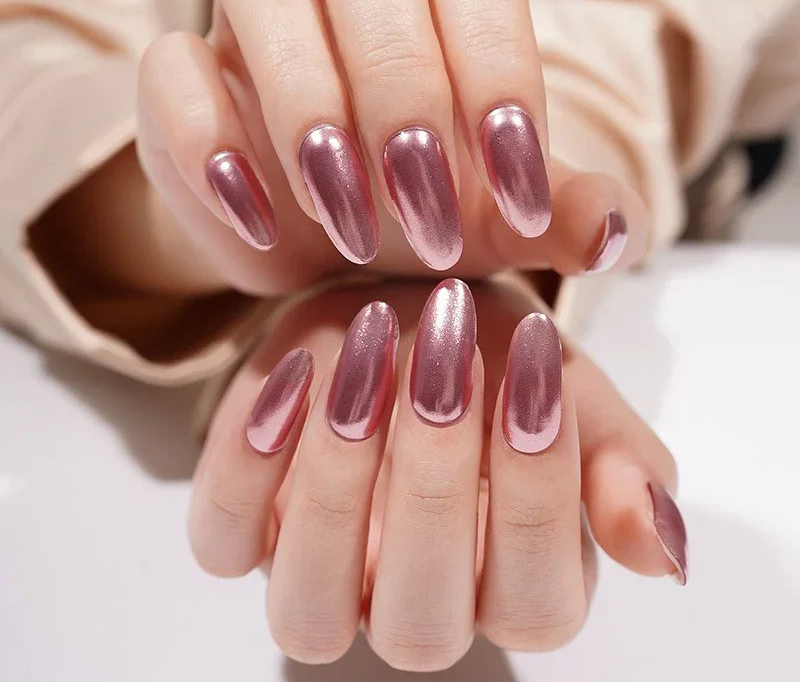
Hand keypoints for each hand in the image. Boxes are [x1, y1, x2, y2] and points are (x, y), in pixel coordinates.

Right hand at [137, 0, 647, 295]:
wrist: (324, 252)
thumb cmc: (423, 220)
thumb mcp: (501, 223)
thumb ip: (560, 214)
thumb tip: (611, 232)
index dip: (498, 60)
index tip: (514, 190)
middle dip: (401, 83)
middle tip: (425, 212)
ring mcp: (254, 22)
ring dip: (308, 109)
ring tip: (346, 223)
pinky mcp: (181, 80)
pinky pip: (171, 69)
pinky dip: (209, 142)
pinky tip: (259, 221)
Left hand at [188, 277, 685, 670]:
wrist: (404, 308)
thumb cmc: (492, 354)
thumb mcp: (567, 389)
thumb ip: (619, 463)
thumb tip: (659, 546)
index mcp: (509, 584)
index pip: (535, 602)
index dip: (539, 501)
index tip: (538, 381)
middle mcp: (412, 603)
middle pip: (422, 621)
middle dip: (436, 485)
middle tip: (446, 362)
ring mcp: (318, 577)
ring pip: (310, 611)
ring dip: (339, 485)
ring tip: (369, 362)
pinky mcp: (241, 533)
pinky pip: (222, 539)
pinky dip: (249, 467)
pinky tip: (295, 376)